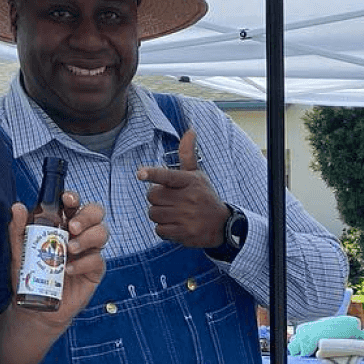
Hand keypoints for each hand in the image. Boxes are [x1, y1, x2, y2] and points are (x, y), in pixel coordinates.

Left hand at [6, 194, 109, 318]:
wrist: (36, 307)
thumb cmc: (29, 275)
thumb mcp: (19, 251)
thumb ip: (18, 229)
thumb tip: (18, 206)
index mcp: (62, 224)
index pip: (74, 204)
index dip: (74, 198)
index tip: (67, 199)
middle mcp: (79, 234)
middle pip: (96, 213)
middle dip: (87, 216)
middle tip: (72, 227)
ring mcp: (89, 251)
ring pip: (102, 233)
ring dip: (87, 238)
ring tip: (69, 249)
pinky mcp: (94, 270)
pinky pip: (97, 260)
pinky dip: (83, 263)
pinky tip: (69, 270)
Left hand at [136, 128, 229, 247]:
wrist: (222, 225)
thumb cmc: (205, 196)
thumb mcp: (198, 175)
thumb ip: (188, 155)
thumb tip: (190, 130)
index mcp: (190, 181)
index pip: (167, 176)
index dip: (153, 174)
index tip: (141, 173)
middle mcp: (188, 198)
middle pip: (152, 196)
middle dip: (156, 199)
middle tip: (170, 200)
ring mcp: (186, 216)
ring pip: (153, 213)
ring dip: (159, 215)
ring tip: (174, 214)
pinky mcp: (184, 232)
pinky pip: (159, 230)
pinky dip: (164, 229)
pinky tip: (176, 225)